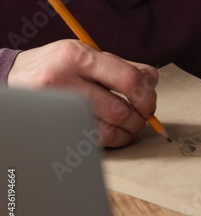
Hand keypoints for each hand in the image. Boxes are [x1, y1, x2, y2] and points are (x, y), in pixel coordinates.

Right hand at [8, 39, 157, 146]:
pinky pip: (97, 142)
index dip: (147, 95)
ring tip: (128, 124)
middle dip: (140, 117)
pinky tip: (114, 131)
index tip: (149, 101)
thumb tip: (152, 81)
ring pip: (111, 131)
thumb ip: (123, 65)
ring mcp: (59, 109)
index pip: (129, 80)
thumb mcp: (87, 54)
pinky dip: (114, 139)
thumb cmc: (58, 66)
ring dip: (129, 131)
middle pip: (121, 110)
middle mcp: (65, 82)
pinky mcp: (58, 129)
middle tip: (141, 115)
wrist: (15, 78)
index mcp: (77, 57)